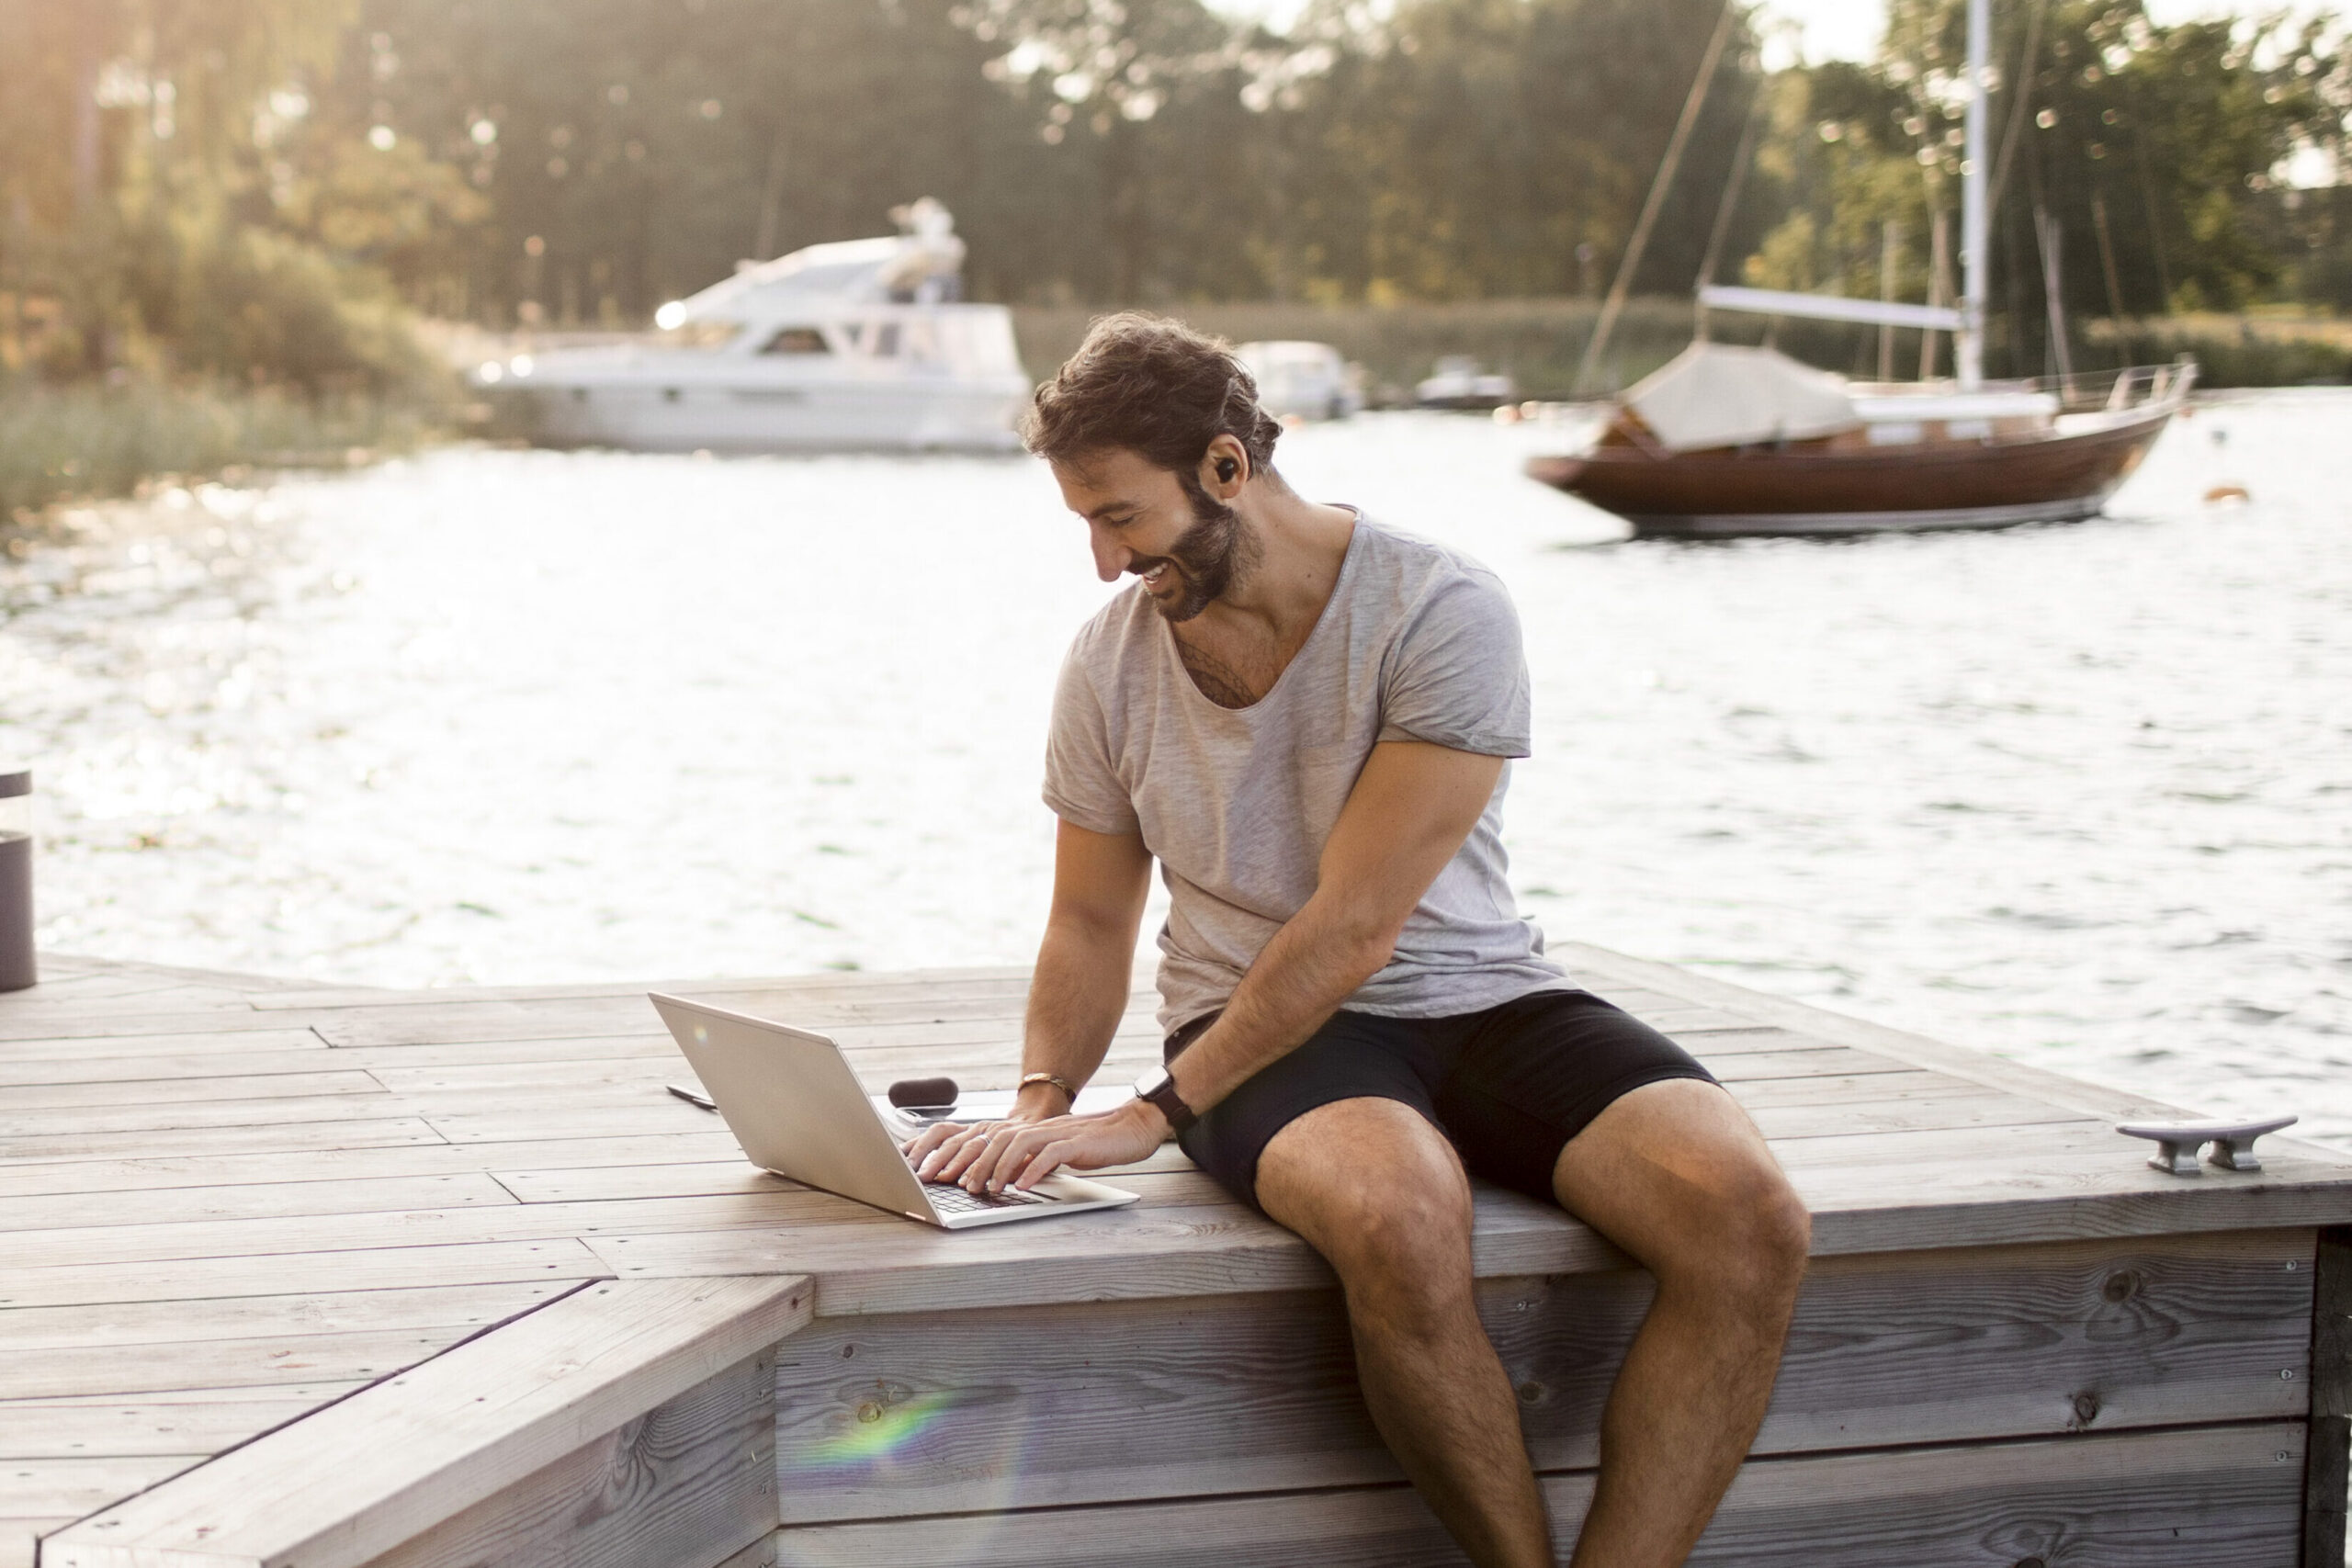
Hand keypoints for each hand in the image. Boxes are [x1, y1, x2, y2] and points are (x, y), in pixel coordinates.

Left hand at [910, 1099, 1167, 1193]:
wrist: (1131, 1128)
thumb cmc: (1092, 1144)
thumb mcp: (1053, 1154)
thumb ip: (1029, 1161)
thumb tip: (1002, 1179)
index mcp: (1028, 1131)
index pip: (986, 1140)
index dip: (962, 1156)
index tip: (943, 1176)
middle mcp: (1036, 1128)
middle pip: (994, 1140)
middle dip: (971, 1163)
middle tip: (957, 1185)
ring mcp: (1055, 1133)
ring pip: (1017, 1145)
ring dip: (998, 1168)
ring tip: (989, 1189)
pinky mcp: (1076, 1142)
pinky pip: (1050, 1154)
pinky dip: (1034, 1170)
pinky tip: (1023, 1186)